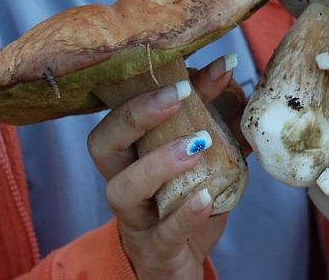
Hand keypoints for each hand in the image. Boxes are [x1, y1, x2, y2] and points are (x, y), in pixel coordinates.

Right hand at [87, 56, 232, 278]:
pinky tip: (207, 197)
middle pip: (102, 143)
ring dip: (158, 162)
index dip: (146, 90)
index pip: (120, 113)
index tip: (188, 74)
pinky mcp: (156, 250)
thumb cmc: (186, 200)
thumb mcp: (202, 154)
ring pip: (122, 188)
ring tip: (197, 145)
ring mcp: (135, 218)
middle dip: (137, 114)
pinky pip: (163, 233)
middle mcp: (122, 181)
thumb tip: (226, 68)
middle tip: (178, 95)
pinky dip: (185, 215)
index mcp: (129, 154)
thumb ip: (212, 115)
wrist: (184, 260)